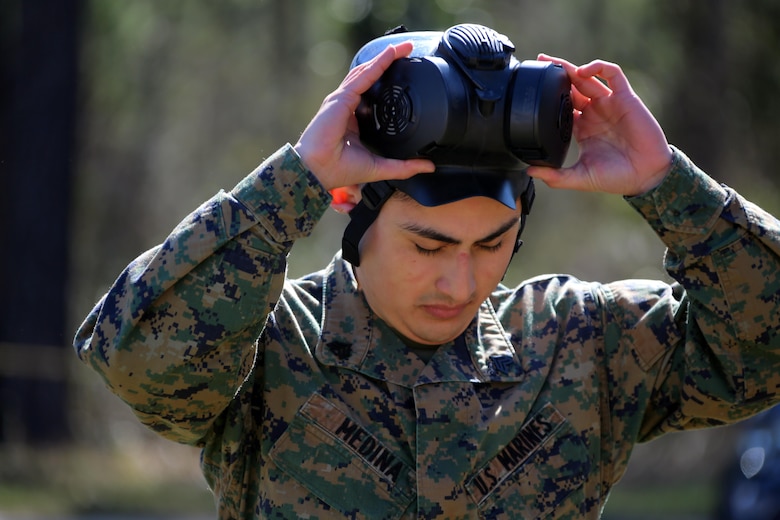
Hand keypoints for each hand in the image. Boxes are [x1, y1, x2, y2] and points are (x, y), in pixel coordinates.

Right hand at [294, 42, 434, 191]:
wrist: (318, 172)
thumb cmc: (339, 170)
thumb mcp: (380, 167)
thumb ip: (404, 166)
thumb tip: (428, 166)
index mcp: (353, 120)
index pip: (371, 94)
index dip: (385, 80)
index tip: (403, 72)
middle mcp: (346, 106)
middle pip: (369, 77)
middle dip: (387, 62)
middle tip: (407, 51)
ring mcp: (342, 100)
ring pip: (366, 72)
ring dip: (385, 58)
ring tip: (402, 47)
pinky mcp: (340, 99)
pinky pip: (362, 77)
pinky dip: (377, 65)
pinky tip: (389, 55)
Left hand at [528, 55, 672, 195]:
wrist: (645, 176)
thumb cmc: (615, 177)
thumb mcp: (580, 177)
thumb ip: (555, 176)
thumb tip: (529, 172)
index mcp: (581, 128)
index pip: (561, 105)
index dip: (547, 96)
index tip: (531, 90)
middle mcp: (594, 112)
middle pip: (571, 87)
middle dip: (556, 73)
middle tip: (539, 63)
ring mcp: (609, 103)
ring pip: (588, 77)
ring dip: (571, 68)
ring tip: (553, 63)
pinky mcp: (625, 97)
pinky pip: (613, 74)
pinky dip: (598, 67)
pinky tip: (583, 71)